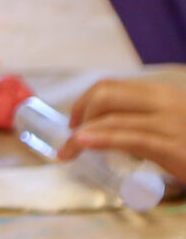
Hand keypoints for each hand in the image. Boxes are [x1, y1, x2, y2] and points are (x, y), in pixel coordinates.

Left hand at [66, 80, 185, 181]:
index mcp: (161, 93)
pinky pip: (130, 138)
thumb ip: (140, 116)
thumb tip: (100, 122)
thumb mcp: (168, 123)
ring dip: (80, 136)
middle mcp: (165, 102)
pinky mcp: (173, 146)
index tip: (74, 122)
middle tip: (69, 138)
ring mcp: (171, 123)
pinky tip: (83, 144)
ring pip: (112, 118)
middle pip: (105, 96)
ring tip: (66, 153)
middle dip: (79, 114)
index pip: (110, 86)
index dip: (84, 101)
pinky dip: (101, 139)